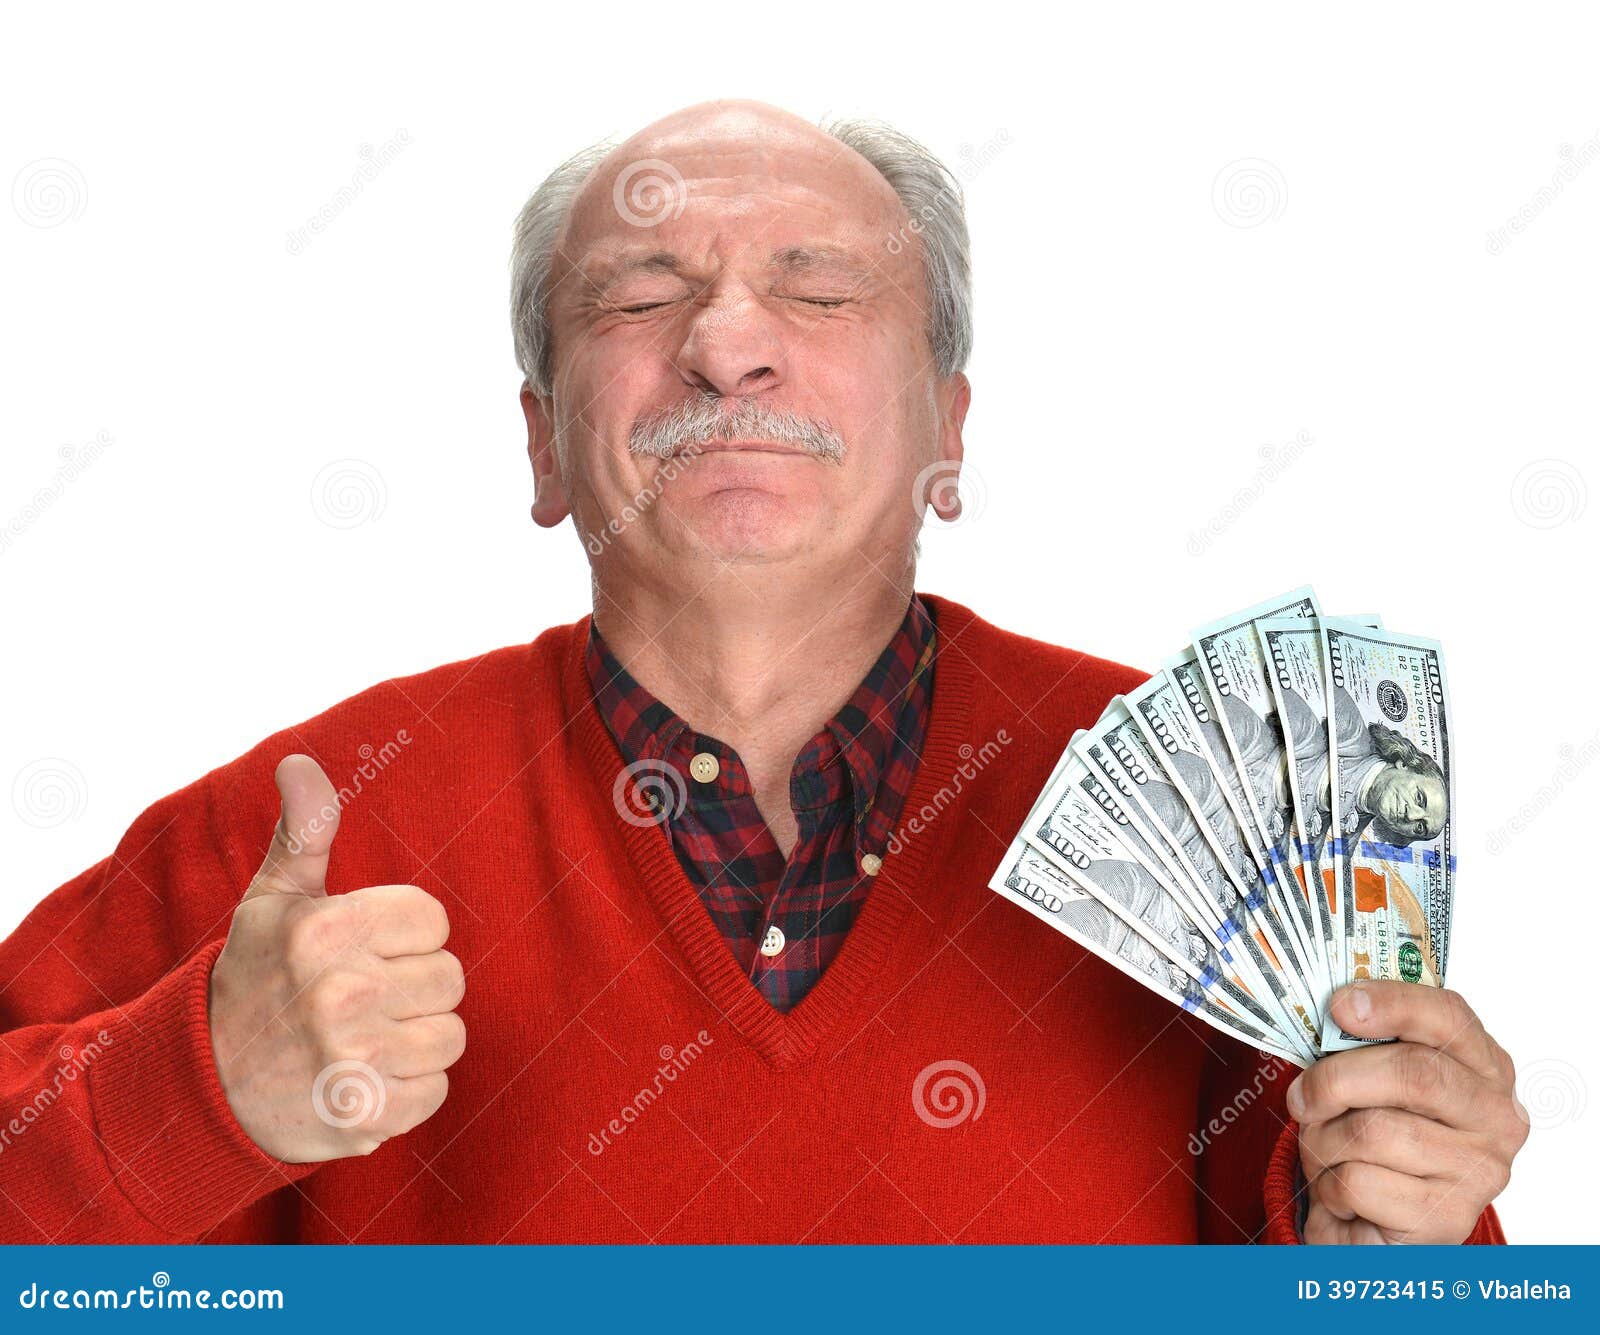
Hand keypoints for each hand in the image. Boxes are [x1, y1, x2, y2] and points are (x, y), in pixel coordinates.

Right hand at [207, 755, 466, 1161]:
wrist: (202, 1086)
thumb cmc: (254, 979)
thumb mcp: (272, 900)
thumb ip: (303, 831)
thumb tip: (300, 762)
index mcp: (325, 931)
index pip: (433, 921)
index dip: (404, 936)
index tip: (363, 952)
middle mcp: (342, 993)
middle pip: (449, 978)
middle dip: (411, 988)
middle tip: (358, 1001)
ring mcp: (353, 1059)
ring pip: (450, 1034)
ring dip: (415, 1041)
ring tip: (362, 1040)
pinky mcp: (364, 1116)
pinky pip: (436, 1089)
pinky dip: (407, 1090)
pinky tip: (362, 1080)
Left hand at [1288, 982, 1527, 1243]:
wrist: (1374, 1224)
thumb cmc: (1373, 1134)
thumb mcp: (1373, 1078)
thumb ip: (1361, 1043)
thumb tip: (1333, 1012)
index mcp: (1483, 1066)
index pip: (1448, 1017)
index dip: (1392, 1004)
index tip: (1339, 1005)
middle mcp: (1496, 1117)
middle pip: (1411, 1073)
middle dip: (1336, 1080)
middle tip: (1301, 1098)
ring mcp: (1480, 1171)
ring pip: (1374, 1131)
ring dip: (1324, 1141)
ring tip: (1326, 1151)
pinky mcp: (1447, 1219)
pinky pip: (1359, 1182)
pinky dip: (1329, 1185)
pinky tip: (1342, 1193)